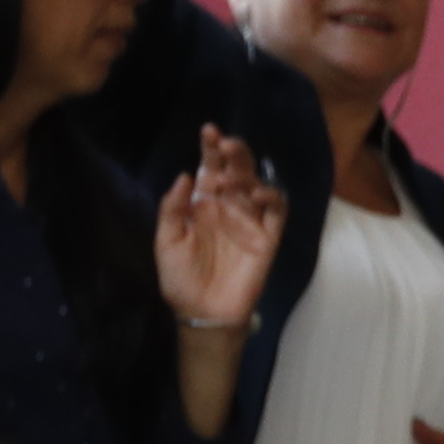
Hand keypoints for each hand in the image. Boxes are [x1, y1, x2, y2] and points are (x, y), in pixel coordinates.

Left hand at [154, 123, 285, 329]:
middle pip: (236, 170)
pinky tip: (259, 193)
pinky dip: (272, 198)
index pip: (210, 169)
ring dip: (249, 173)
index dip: (210, 149)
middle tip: (225, 144)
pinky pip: (276, 212)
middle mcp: (228, 206)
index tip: (208, 131)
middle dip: (233, 153)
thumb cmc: (181, 278)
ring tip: (232, 176)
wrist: (202, 312)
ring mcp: (250, 221)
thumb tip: (186, 175)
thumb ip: (173, 209)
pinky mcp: (267, 238)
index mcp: (203, 204)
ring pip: (257, 185)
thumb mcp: (166, 241)